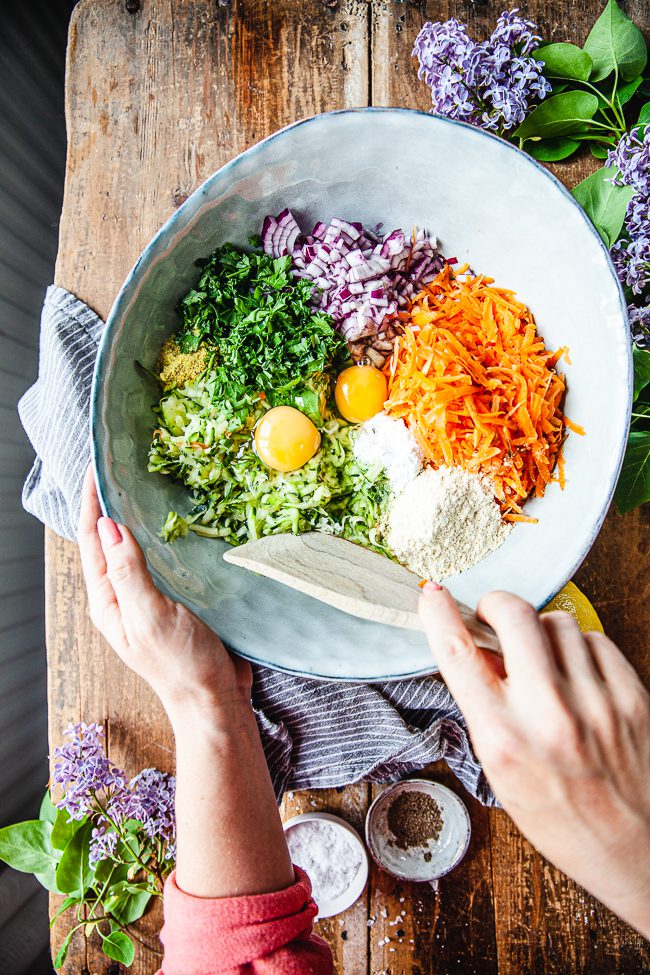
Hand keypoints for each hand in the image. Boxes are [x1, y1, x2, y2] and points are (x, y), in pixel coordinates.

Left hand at [78, 467, 251, 726]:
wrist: (215, 699)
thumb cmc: (181, 663)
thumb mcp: (150, 615)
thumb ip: (128, 571)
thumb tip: (107, 525)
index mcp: (107, 600)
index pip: (92, 540)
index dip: (93, 502)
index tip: (99, 465)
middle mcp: (122, 595)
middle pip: (110, 540)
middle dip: (113, 503)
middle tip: (124, 464)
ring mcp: (148, 597)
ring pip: (138, 547)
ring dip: (140, 517)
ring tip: (149, 482)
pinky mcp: (175, 598)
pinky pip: (163, 559)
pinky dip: (166, 535)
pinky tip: (180, 520)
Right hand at [419, 584, 649, 937]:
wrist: (632, 849)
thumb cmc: (560, 817)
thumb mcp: (501, 771)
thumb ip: (486, 708)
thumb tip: (477, 649)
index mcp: (504, 739)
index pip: (458, 654)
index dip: (439, 614)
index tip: (431, 595)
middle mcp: (549, 716)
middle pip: (514, 615)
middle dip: (497, 604)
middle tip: (494, 614)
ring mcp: (595, 702)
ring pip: (558, 621)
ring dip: (542, 631)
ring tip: (543, 659)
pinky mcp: (632, 697)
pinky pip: (596, 640)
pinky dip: (580, 647)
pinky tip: (577, 674)